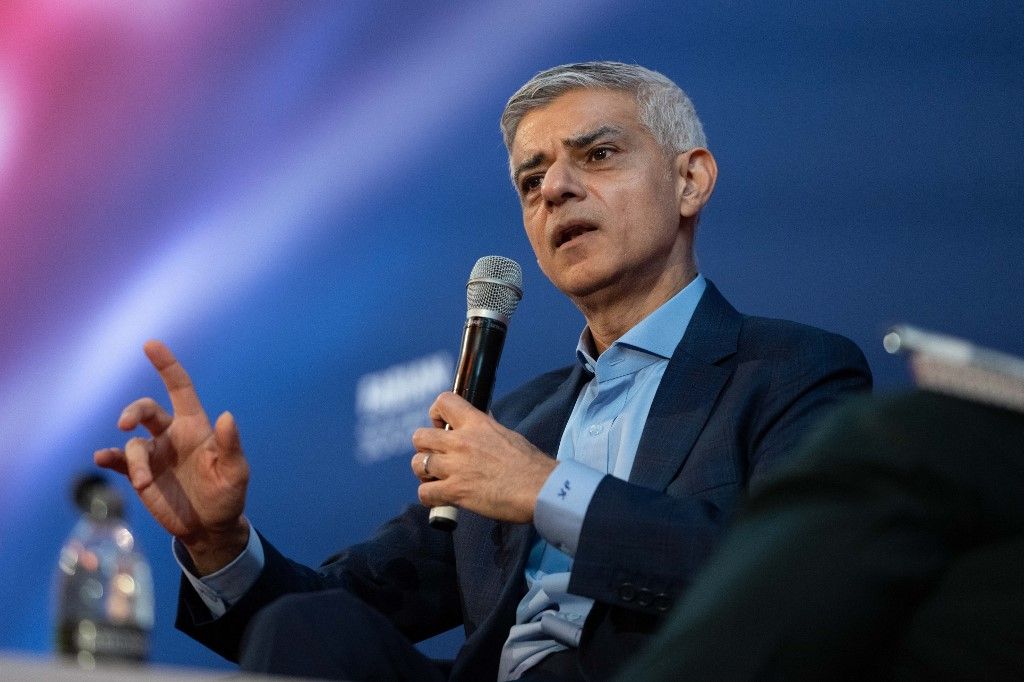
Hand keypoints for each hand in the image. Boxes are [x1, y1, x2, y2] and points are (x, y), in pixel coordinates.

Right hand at [94, 340, 249, 574]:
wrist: (210, 526)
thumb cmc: (228, 494)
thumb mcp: (235, 472)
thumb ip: (230, 446)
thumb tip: (227, 416)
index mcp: (195, 427)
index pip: (180, 388)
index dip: (167, 365)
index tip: (151, 344)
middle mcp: (171, 435)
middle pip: (146, 410)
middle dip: (133, 411)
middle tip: (126, 424)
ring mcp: (154, 455)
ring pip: (133, 444)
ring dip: (135, 461)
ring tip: (144, 483)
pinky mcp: (141, 476)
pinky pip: (120, 462)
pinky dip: (108, 458)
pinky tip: (101, 459)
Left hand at [410, 392, 555, 523]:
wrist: (540, 489)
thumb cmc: (531, 464)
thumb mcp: (507, 434)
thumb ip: (487, 428)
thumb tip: (482, 419)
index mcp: (477, 423)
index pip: (443, 402)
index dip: (436, 414)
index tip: (441, 426)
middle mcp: (461, 442)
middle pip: (419, 436)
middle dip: (425, 447)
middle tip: (438, 457)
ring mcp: (455, 467)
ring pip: (417, 463)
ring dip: (424, 472)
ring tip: (436, 479)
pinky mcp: (455, 491)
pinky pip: (425, 492)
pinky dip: (429, 497)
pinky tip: (441, 498)